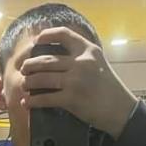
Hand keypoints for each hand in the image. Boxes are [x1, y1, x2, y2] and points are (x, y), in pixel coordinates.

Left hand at [20, 27, 137, 138]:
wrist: (121, 110)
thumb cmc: (109, 88)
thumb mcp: (98, 63)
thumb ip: (81, 57)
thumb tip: (56, 57)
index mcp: (88, 50)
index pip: (64, 35)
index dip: (47, 35)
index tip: (37, 40)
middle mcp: (81, 62)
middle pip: (46, 59)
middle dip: (30, 64)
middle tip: (24, 69)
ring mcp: (75, 80)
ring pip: (42, 78)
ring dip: (29, 82)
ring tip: (24, 84)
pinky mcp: (71, 98)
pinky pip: (45, 98)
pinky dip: (33, 101)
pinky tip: (27, 102)